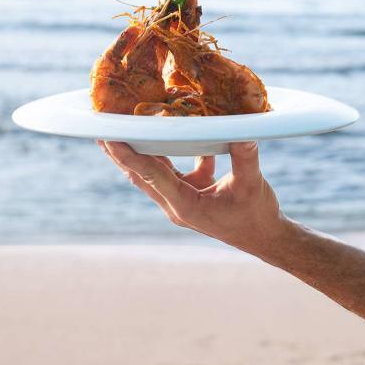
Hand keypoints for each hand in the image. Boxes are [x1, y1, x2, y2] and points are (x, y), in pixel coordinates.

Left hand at [99, 141, 286, 259]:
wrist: (264, 236)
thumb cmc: (257, 215)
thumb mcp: (252, 184)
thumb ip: (245, 157)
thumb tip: (242, 131)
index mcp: (185, 205)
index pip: (150, 175)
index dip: (129, 156)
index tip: (108, 137)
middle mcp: (176, 204)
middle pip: (140, 175)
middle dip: (120, 153)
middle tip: (100, 128)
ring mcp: (181, 200)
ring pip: (153, 173)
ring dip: (139, 152)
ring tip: (121, 128)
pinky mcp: (191, 194)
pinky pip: (174, 170)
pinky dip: (172, 152)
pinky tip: (177, 129)